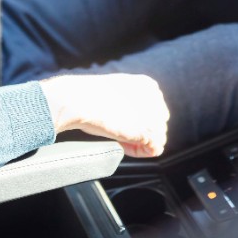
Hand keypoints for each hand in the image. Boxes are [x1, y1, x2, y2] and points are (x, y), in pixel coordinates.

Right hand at [38, 74, 169, 157]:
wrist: (79, 100)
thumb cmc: (88, 97)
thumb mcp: (115, 92)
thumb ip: (130, 101)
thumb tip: (131, 119)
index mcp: (148, 86)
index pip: (155, 111)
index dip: (138, 121)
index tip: (122, 124)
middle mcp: (156, 98)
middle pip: (158, 124)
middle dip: (141, 132)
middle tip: (120, 134)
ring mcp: (154, 115)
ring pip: (158, 137)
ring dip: (140, 143)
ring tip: (119, 139)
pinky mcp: (149, 131)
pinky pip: (154, 149)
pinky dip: (139, 152)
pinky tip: (123, 145)